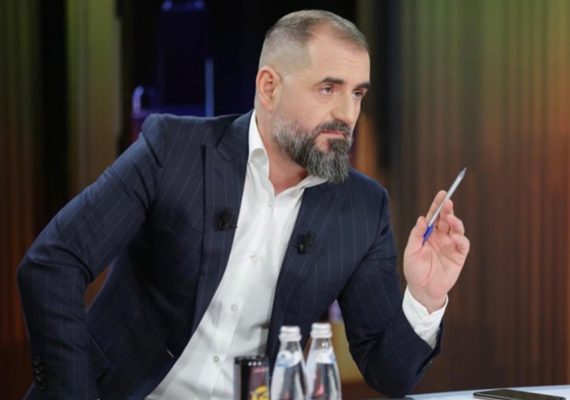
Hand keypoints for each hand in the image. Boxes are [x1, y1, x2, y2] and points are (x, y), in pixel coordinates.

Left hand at [403, 191, 469, 312]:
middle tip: (447, 202)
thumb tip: (422, 219)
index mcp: (428, 233)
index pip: (434, 215)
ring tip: (450, 218)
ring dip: (455, 221)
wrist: (422, 290)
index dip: (438, 204)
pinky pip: (463, 244)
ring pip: (457, 228)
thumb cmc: (414, 270)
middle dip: (447, 209)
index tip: (442, 193)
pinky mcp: (459, 255)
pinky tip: (455, 236)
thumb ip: (416, 235)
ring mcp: (450, 245)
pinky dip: (461, 238)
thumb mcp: (411, 251)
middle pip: (446, 219)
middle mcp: (441, 237)